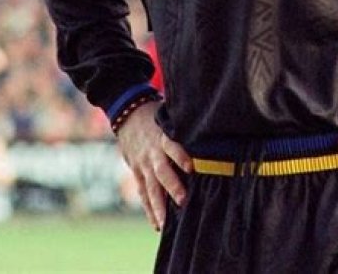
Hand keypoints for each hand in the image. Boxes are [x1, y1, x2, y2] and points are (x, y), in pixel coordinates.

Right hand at [116, 101, 192, 230]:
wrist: (127, 112)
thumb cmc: (156, 114)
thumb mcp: (168, 116)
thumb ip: (183, 127)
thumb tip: (209, 132)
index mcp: (162, 136)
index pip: (172, 147)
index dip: (180, 156)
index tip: (190, 168)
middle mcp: (153, 153)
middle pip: (162, 171)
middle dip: (172, 187)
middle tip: (183, 201)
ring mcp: (143, 164)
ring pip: (150, 188)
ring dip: (158, 206)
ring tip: (166, 224)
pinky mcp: (137, 172)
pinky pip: (143, 193)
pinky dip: (149, 209)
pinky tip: (157, 224)